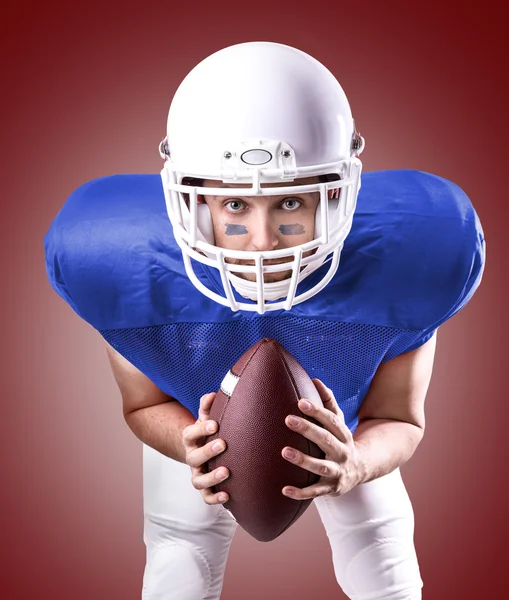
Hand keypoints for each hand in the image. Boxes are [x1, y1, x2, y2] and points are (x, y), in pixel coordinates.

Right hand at [182, 392, 229, 504]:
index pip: (190, 434)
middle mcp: (191, 458)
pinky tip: (228, 496)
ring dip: (211, 478)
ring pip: (198, 481)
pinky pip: (206, 497)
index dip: (200, 429)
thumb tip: (213, 394)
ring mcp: (197, 474)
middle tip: (223, 444)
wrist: (202, 450)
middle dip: (208, 451)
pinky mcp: (205, 488)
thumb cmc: (209, 432)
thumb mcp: (207, 418)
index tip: (215, 424)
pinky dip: (215, 498)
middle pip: (194, 458)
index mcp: (191, 439)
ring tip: (226, 471)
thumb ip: (208, 408)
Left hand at [281, 379, 365, 498]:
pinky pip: (315, 492)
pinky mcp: (331, 489)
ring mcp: (337, 472)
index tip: (300, 402)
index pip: (332, 420)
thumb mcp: (338, 422)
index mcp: (343, 434)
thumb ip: (328, 402)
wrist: (361, 470)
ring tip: (284, 452)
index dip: (317, 411)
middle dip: (308, 430)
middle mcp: (342, 452)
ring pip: (321, 467)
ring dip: (303, 460)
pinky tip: (284, 490)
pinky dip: (300, 493)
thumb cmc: (340, 440)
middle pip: (326, 440)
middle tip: (288, 420)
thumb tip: (315, 380)